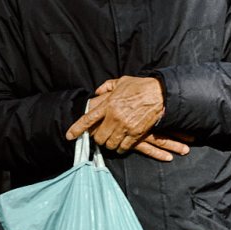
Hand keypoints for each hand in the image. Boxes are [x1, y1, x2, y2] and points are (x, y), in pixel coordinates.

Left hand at [66, 76, 187, 160]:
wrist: (160, 93)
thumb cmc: (140, 86)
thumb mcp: (121, 81)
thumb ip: (106, 87)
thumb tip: (97, 93)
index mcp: (108, 104)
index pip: (88, 119)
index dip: (77, 129)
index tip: (69, 136)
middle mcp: (114, 117)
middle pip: (99, 137)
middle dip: (98, 138)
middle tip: (101, 136)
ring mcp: (125, 126)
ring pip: (110, 144)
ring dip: (109, 144)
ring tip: (112, 140)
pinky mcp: (136, 133)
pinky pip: (124, 147)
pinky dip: (121, 148)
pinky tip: (122, 144)